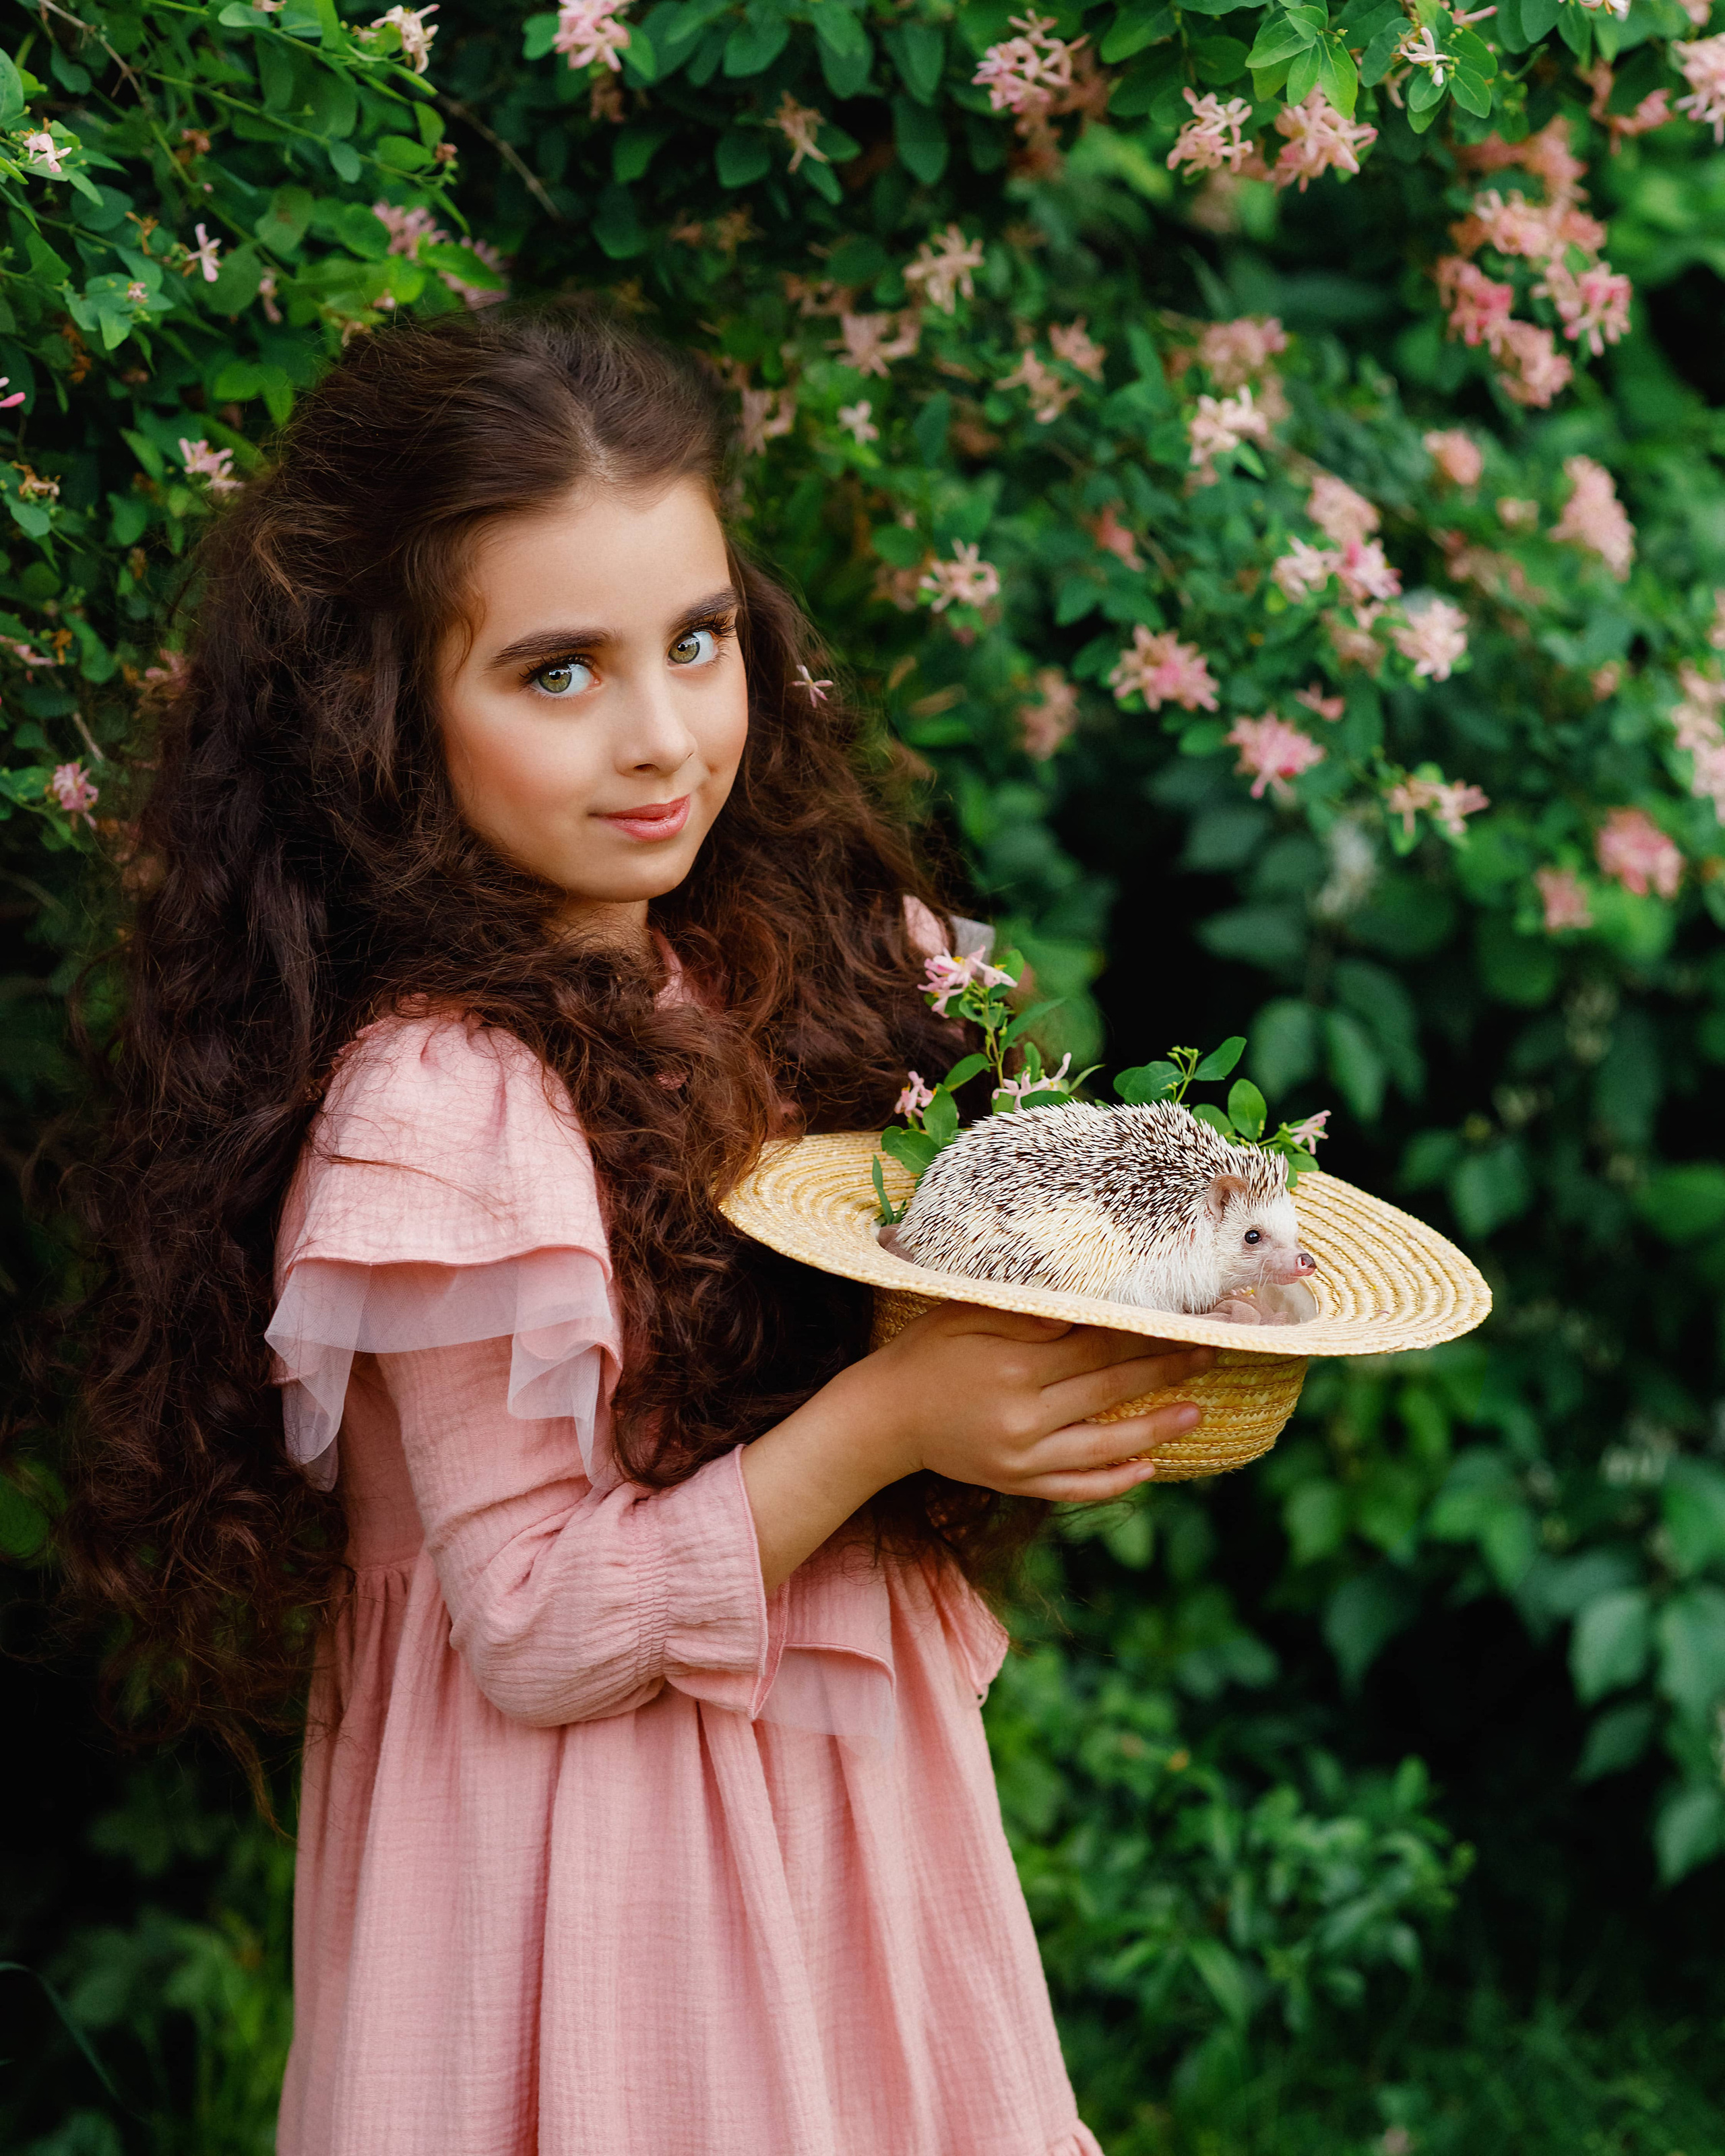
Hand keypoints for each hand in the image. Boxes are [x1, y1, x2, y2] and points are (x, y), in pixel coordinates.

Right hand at [741, 1301, 1213, 1592]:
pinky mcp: (1015, 1482)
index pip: (1097, 1343)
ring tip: (1196, 1412)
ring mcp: (1022, 1456)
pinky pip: (1075, 1487)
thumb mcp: (968, 1315)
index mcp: (1015, 1365)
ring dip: (1154, 1428)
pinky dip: (1112, 1481)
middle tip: (1211, 1354)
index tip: (1186, 1319)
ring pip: (1103, 1444)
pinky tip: (1147, 1468)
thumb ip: (1027, 1312)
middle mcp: (1024, 1414)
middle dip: (1164, 1369)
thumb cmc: (926, 1352)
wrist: (881, 1417)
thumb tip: (1089, 1302)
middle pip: (1109, 1387)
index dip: (1146, 1332)